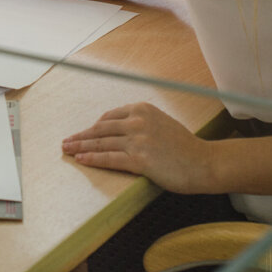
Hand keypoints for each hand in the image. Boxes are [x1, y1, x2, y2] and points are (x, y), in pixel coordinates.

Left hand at [61, 103, 213, 193]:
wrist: (204, 162)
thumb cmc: (185, 147)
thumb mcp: (161, 123)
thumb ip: (141, 123)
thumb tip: (119, 130)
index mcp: (143, 109)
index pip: (110, 117)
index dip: (94, 127)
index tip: (84, 133)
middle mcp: (138, 121)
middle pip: (101, 129)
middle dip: (81, 135)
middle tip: (66, 141)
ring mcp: (138, 140)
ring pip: (101, 143)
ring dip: (81, 146)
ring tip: (67, 150)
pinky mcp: (140, 159)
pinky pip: (109, 158)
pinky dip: (92, 158)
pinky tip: (81, 159)